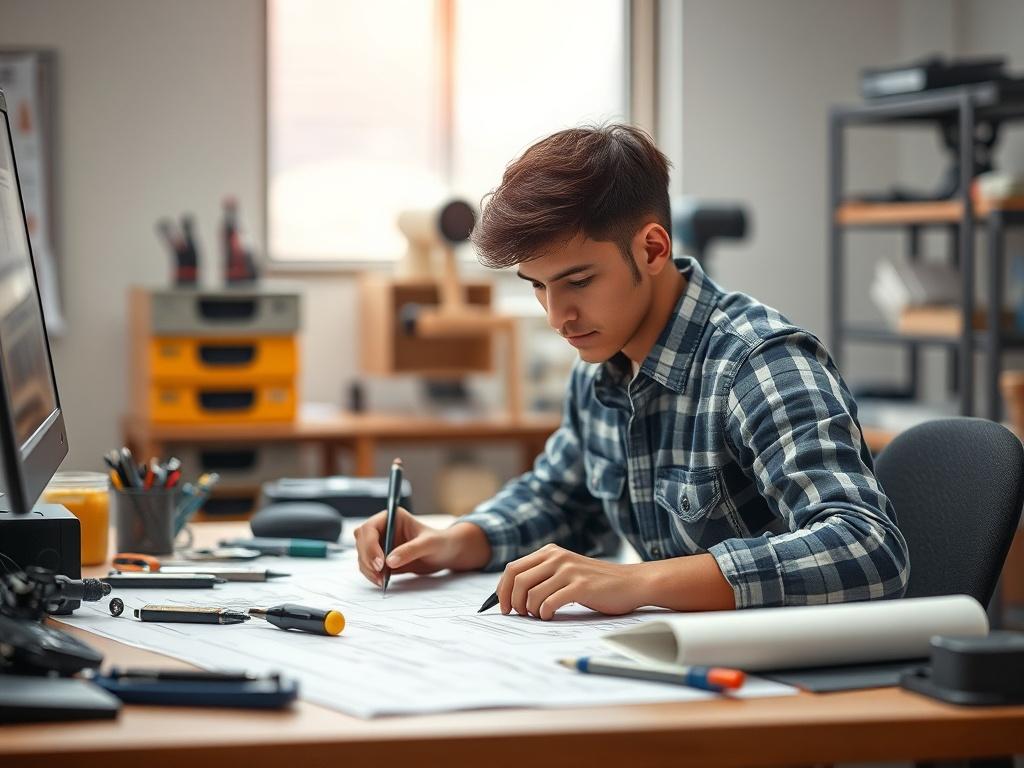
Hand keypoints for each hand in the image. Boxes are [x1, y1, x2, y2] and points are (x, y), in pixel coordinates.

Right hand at [353, 509, 490, 585]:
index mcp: (392, 518)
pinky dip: (371, 575)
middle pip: (361, 542)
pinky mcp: (381, 558)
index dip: (370, 545)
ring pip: (362, 556)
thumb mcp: (428, 544)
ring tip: (382, 581)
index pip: (370, 528)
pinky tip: (382, 581)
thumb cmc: (440, 543)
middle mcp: (383, 529)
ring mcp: (380, 544)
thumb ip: (410, 550)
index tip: (380, 562)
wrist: (445, 554)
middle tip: (379, 574)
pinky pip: (368, 566)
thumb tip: (390, 561)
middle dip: (367, 559)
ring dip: (368, 569)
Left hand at [496, 543, 643, 619]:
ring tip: (539, 616)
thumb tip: (512, 594)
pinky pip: (550, 603)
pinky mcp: (580, 586)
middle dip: (512, 602)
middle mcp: (557, 557)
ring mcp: (569, 571)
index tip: (503, 606)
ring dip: (530, 611)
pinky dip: (545, 613)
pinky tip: (550, 616)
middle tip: (518, 615)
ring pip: (531, 594)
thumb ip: (543, 575)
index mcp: (550, 552)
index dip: (502, 589)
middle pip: (517, 580)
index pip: (513, 568)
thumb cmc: (596, 582)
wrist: (631, 582)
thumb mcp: (566, 570)